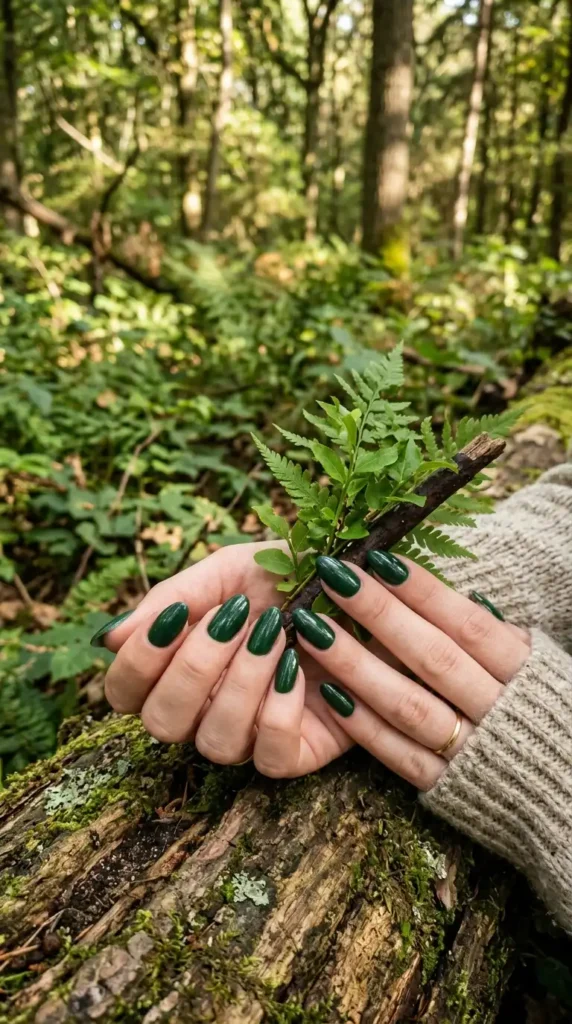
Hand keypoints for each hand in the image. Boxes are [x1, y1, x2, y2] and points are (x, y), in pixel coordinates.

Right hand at [95, 541, 352, 768]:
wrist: (365, 585)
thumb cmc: (291, 576)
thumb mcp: (230, 571)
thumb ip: (172, 598)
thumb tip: (108, 637)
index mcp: (178, 666)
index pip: (126, 691)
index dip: (138, 661)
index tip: (178, 617)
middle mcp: (204, 709)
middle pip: (162, 722)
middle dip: (194, 668)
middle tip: (236, 621)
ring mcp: (249, 735)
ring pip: (216, 743)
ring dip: (242, 683)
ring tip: (276, 634)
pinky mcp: (297, 752)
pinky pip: (271, 759)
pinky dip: (279, 716)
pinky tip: (297, 673)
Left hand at [291, 551, 530, 789]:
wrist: (566, 791)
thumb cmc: (540, 709)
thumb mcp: (535, 665)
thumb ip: (497, 635)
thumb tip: (462, 593)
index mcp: (523, 672)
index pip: (468, 625)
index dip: (424, 591)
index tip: (379, 558)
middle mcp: (497, 711)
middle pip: (432, 657)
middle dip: (378, 613)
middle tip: (333, 576)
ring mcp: (471, 752)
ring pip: (408, 705)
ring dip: (356, 666)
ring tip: (312, 630)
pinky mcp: (447, 788)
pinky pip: (401, 755)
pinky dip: (366, 727)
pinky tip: (329, 693)